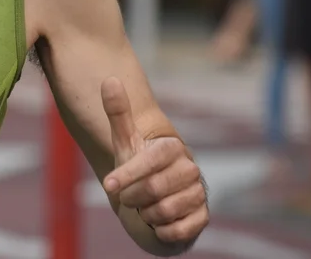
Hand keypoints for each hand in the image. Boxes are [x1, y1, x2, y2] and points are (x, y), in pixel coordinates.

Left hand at [101, 77, 207, 250]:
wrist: (151, 205)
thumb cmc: (136, 171)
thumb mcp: (124, 142)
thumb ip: (119, 113)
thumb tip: (109, 79)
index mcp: (173, 148)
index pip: (150, 160)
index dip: (128, 174)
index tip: (108, 185)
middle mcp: (190, 169)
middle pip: (153, 190)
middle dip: (133, 199)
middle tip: (131, 197)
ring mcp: (198, 194)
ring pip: (163, 212)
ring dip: (146, 215)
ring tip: (146, 207)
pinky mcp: (202, 218)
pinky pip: (177, 232)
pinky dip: (161, 231)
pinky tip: (159, 223)